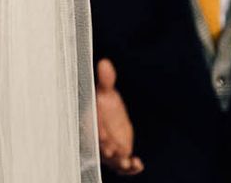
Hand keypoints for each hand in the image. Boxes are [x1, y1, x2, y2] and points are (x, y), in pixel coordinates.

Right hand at [96, 58, 142, 174]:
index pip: (91, 126)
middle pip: (101, 145)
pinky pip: (125, 166)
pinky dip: (132, 167)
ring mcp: (109, 150)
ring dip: (119, 161)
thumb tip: (105, 62)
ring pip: (112, 159)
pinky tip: (139, 164)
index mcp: (91, 122)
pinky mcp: (121, 157)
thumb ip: (106, 80)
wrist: (111, 119)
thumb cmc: (104, 105)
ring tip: (127, 162)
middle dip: (106, 148)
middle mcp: (98, 138)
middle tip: (112, 149)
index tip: (101, 132)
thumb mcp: (105, 92)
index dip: (96, 130)